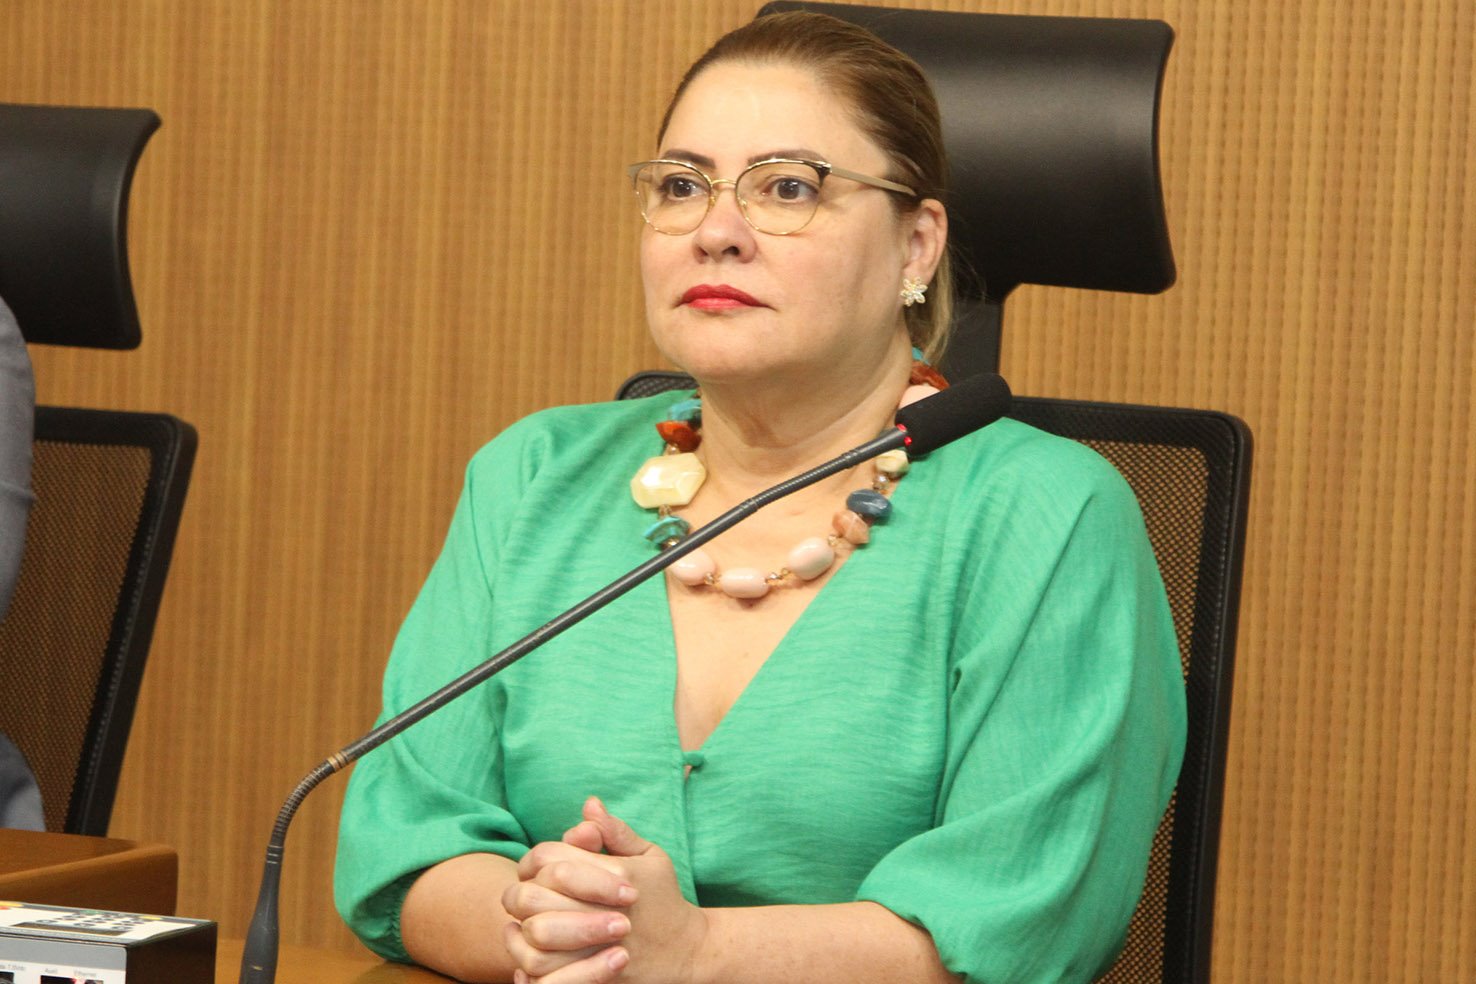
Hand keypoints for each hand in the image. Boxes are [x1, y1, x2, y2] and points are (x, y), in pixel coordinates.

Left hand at [506, 797, 708, 983]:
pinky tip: (530, 955)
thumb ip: (616, 831)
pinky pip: (546, 975)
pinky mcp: (597, 978)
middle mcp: (606, 909)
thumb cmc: (663, 897)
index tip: (535, 871)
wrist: (687, 951)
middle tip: (524, 899)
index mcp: (616, 873)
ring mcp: (600, 947)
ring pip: (535, 936)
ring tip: (522, 926)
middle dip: (522, 895)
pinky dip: (530, 965)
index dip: (532, 861)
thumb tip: (589, 804)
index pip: (549, 857)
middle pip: (533, 896)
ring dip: (522, 930)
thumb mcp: (650, 856)